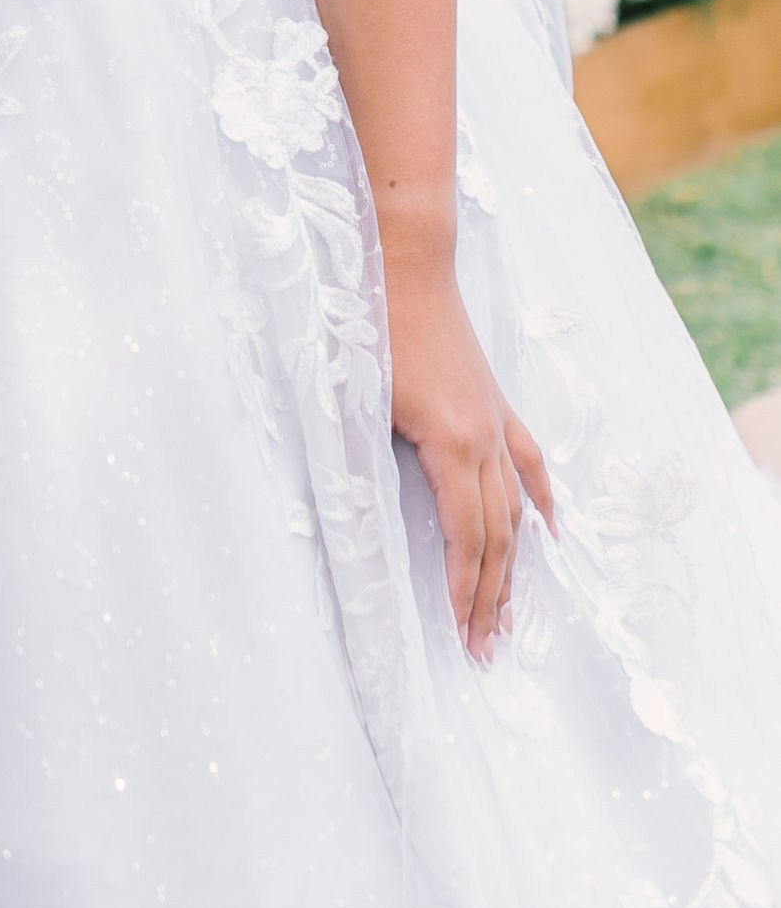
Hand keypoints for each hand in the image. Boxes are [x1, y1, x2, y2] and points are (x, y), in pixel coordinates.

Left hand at [386, 256, 553, 660]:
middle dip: (491, 597)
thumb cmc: (371, 321)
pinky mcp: (493, 399)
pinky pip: (527, 462)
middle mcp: (484, 438)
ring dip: (515, 565)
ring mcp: (495, 417)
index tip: (462, 640)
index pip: (465, 539)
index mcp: (451, 444)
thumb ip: (366, 461)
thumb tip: (363, 521)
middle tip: (486, 650)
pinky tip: (550, 531)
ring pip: (515, 508)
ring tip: (511, 615)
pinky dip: (539, 502)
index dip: (464, 593)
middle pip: (496, 536)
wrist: (404, 257)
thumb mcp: (357, 396)